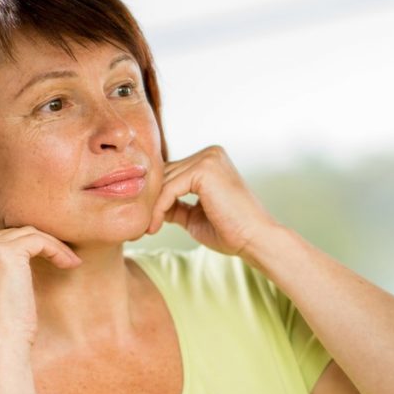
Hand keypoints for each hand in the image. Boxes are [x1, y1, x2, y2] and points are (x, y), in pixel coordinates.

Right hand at [0, 226, 80, 359]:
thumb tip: (21, 254)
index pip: (0, 237)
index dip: (27, 247)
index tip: (48, 258)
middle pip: (15, 233)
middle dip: (42, 245)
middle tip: (65, 259)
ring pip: (30, 234)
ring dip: (54, 246)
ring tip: (70, 262)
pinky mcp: (7, 254)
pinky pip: (39, 240)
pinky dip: (58, 249)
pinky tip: (70, 264)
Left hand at [146, 145, 277, 257]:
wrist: (255, 240)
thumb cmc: (231, 231)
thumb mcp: (194, 216)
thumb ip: (175, 205)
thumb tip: (151, 205)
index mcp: (210, 160)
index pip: (171, 173)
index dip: (156, 197)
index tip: (145, 222)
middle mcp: (210, 154)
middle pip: (165, 174)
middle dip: (150, 201)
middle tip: (139, 227)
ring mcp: (208, 158)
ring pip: (164, 181)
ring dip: (151, 207)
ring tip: (146, 229)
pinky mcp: (204, 169)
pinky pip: (169, 188)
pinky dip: (158, 209)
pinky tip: (154, 227)